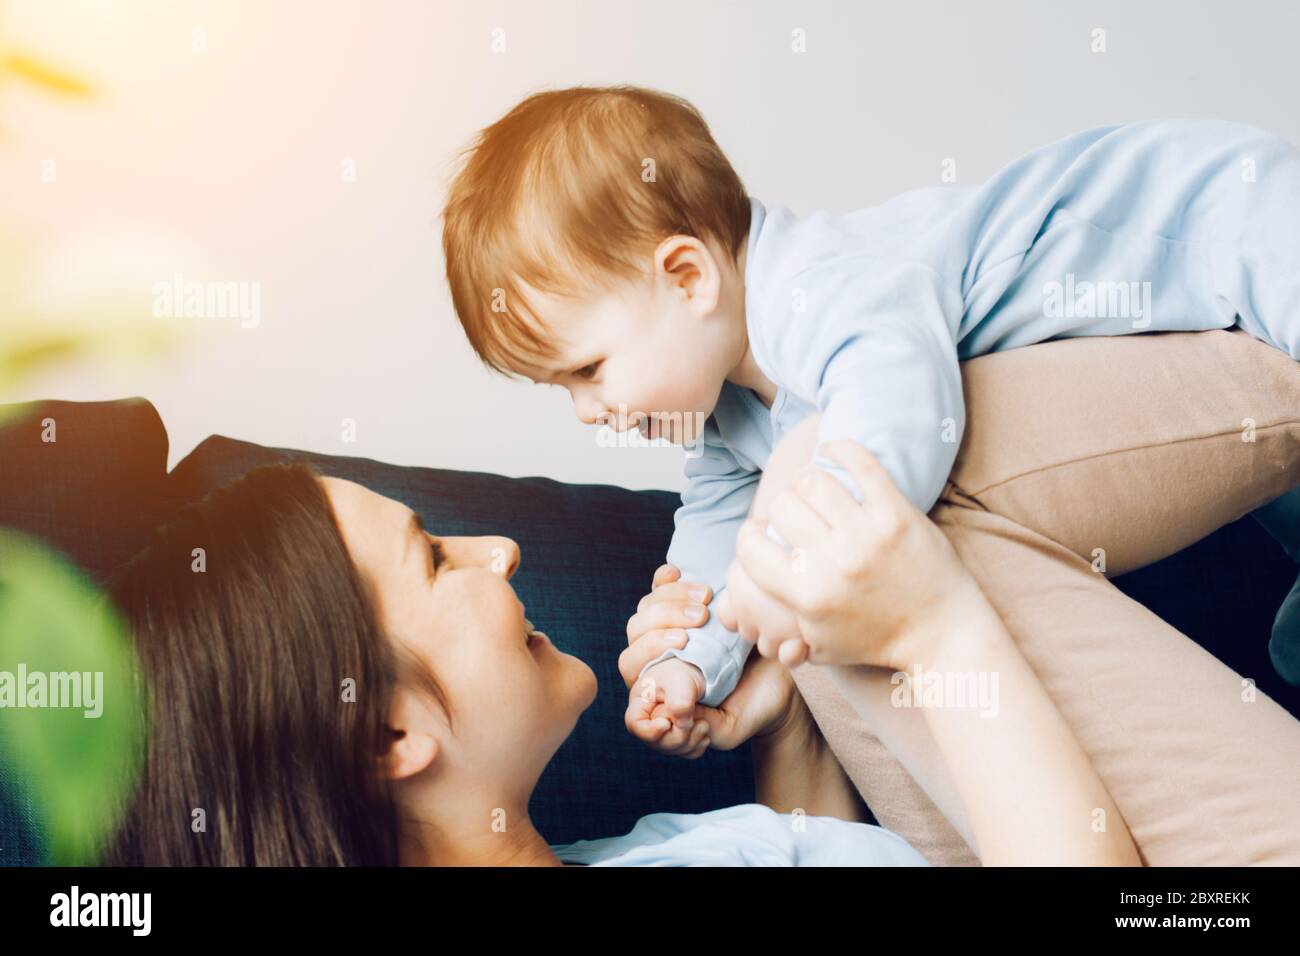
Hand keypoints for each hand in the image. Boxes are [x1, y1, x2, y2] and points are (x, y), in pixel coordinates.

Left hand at [620, 564, 800, 756]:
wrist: (784, 679)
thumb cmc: (754, 706)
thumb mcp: (729, 728)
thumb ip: (702, 729)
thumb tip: (678, 711)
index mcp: (661, 692)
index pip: (631, 678)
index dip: (642, 662)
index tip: (679, 648)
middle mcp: (659, 662)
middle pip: (635, 639)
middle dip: (662, 626)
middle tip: (700, 620)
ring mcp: (668, 633)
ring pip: (644, 612)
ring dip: (670, 601)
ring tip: (707, 598)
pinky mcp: (683, 608)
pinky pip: (658, 590)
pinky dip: (663, 580)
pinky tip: (675, 572)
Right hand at [732, 440, 986, 670]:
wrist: (941, 633)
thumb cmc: (875, 641)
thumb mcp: (818, 646)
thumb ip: (774, 628)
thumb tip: (732, 612)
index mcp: (807, 595)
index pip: (750, 548)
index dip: (748, 536)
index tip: (760, 534)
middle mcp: (834, 563)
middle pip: (781, 506)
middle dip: (780, 508)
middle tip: (794, 515)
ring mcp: (867, 535)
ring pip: (812, 480)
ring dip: (808, 482)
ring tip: (815, 492)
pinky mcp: (897, 514)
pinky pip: (860, 463)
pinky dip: (840, 450)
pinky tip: (832, 453)